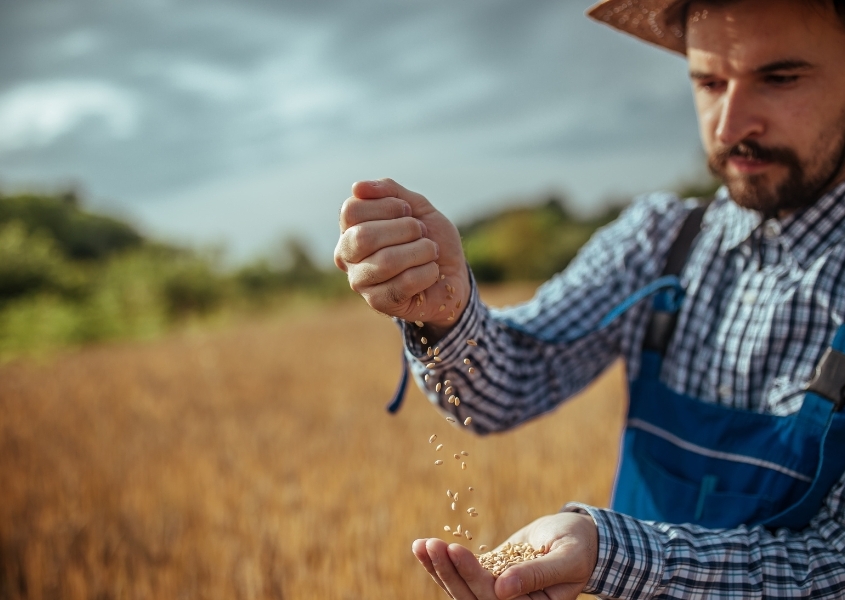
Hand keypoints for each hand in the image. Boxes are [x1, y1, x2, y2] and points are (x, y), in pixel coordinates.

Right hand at [334, 178, 469, 335]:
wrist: (453, 274)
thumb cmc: (429, 238)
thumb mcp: (416, 207)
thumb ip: (390, 192)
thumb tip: (358, 187)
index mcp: (350, 228)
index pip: (351, 211)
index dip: (387, 206)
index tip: (408, 211)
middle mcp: (347, 256)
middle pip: (363, 237)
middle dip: (405, 229)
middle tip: (422, 232)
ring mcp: (360, 282)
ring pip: (386, 262)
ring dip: (420, 251)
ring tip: (430, 251)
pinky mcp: (379, 302)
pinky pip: (405, 283)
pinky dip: (428, 272)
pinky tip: (432, 272)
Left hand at [412, 512, 597, 599]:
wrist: (580, 536)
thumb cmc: (579, 546)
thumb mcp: (566, 557)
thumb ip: (537, 574)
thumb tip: (503, 588)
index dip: (473, 577)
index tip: (455, 550)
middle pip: (473, 596)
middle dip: (450, 571)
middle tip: (432, 544)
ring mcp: (499, 593)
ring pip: (462, 587)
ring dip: (439, 567)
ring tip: (420, 545)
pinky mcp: (490, 576)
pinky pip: (462, 572)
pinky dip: (442, 561)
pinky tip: (423, 546)